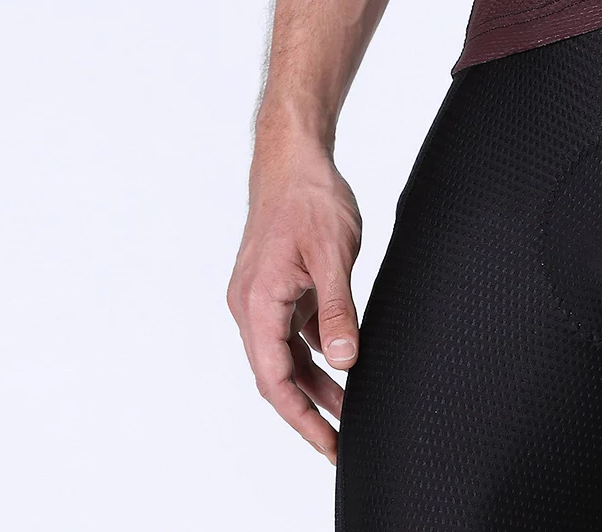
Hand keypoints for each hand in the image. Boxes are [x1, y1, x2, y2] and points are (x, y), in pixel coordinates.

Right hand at [228, 138, 363, 461]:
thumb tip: (344, 359)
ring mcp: (263, 296)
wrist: (294, 156)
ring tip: (350, 411)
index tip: (329, 445)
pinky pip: (293, 332)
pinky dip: (314, 352)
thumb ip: (337, 310)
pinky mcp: (277, 286)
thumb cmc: (309, 197)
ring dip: (316, 383)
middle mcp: (252, 306)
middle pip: (278, 375)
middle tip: (342, 442)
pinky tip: (341, 366)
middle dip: (310, 411)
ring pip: (286, 355)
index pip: (276, 380)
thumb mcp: (333, 255)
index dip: (303, 418)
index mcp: (257, 304)